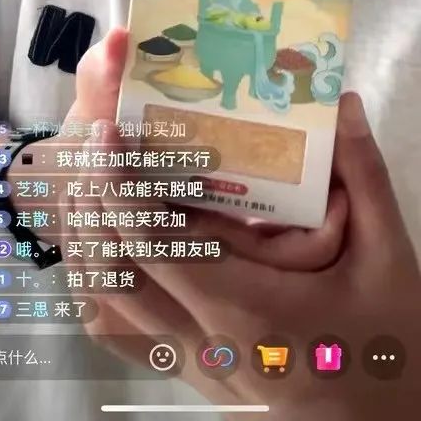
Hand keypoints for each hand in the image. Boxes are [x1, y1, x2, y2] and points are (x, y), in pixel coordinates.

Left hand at [101, 93, 419, 418]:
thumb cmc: (390, 349)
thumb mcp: (387, 259)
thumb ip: (365, 178)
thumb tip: (344, 106)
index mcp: (245, 311)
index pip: (154, 247)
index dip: (120, 187)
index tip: (110, 133)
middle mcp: (203, 343)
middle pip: (115, 270)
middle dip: (93, 200)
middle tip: (96, 142)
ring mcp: (190, 365)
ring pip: (107, 305)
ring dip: (89, 240)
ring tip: (92, 180)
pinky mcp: (189, 373)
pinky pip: (121, 331)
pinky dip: (100, 283)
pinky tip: (110, 244)